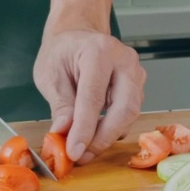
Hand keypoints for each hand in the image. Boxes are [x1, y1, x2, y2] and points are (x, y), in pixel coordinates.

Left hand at [34, 28, 145, 164]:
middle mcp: (124, 61)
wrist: (78, 35)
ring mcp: (136, 73)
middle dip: (104, 138)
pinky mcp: (139, 86)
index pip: (94, 98)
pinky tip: (94, 136)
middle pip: (124, 108)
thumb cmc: (63, 51)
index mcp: (99, 52)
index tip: (73, 152)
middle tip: (83, 156)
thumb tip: (64, 133)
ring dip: (108, 136)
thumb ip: (61, 105)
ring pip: (130, 114)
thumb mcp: (50, 75)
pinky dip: (113, 129)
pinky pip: (129, 113)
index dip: (84, 129)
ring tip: (84, 149)